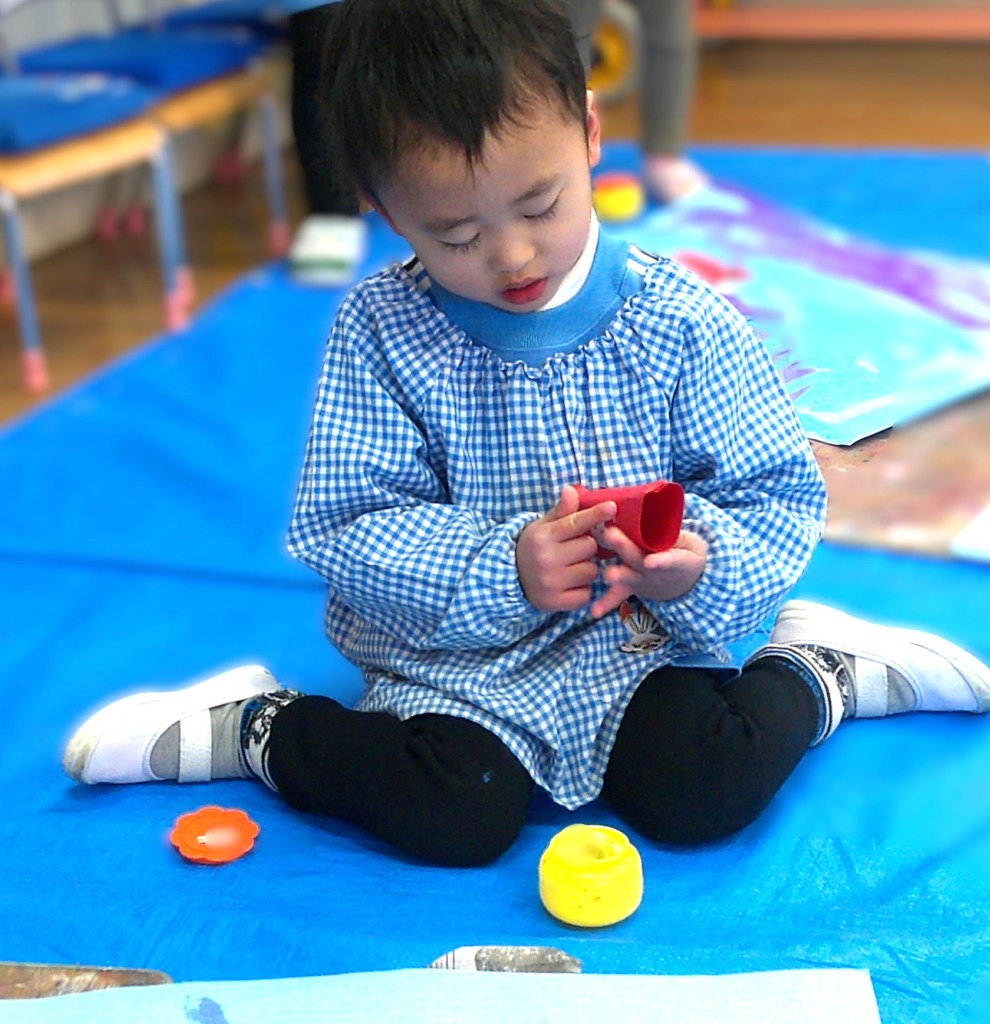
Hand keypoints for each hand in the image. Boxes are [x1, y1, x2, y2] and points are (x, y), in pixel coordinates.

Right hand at [517, 485, 616, 612]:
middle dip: (587, 547)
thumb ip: (561, 511)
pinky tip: (569, 584)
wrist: (511, 578)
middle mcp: (546, 559)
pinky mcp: (556, 603)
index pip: (575, 522)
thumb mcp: (543, 526)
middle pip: (590, 547)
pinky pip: (586, 594)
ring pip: (592, 571)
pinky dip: (582, 590)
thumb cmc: (533, 547)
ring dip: (587, 569)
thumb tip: (571, 490)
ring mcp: (551, 582)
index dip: (595, 514)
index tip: (612, 507)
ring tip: (571, 568)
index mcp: (543, 536)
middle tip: (574, 549)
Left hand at [590, 527, 707, 619]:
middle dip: (624, 547)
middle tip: (611, 534)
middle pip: (638, 558)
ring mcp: (642, 580)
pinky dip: (606, 603)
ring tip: (606, 575)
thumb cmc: (684, 551)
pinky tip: (594, 611)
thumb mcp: (689, 542)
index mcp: (674, 559)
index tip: (651, 561)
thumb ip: (675, 533)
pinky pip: (618, 595)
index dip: (661, 561)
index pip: (669, 559)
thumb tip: (659, 509)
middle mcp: (655, 571)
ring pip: (628, 576)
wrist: (686, 582)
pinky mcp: (631, 587)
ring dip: (616, 575)